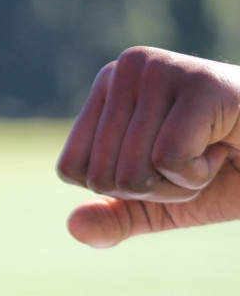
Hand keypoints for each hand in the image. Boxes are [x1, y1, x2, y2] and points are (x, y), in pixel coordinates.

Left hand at [56, 47, 239, 247]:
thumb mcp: (159, 203)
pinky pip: (166, 159)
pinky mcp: (198, 82)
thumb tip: (73, 227)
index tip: (165, 162)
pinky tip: (223, 145)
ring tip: (211, 149)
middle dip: (153, 188)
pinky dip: (198, 173)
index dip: (121, 188)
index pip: (72, 168)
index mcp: (106, 90)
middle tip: (195, 157)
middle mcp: (125, 68)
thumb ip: (114, 218)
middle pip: (101, 175)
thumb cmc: (225, 171)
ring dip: (179, 182)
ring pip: (132, 170)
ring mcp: (159, 69)